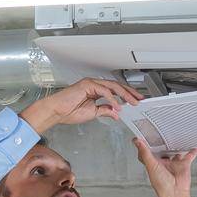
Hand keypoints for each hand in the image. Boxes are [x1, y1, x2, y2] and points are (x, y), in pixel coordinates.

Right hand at [19, 78, 141, 133]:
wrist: (56, 111)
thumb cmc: (68, 111)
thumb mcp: (92, 113)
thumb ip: (105, 111)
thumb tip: (116, 113)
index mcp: (96, 90)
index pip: (115, 91)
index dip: (127, 95)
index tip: (136, 101)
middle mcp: (94, 85)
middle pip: (117, 86)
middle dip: (130, 93)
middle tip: (139, 100)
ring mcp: (91, 83)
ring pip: (113, 86)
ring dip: (124, 94)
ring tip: (132, 102)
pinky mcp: (87, 84)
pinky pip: (104, 91)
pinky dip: (112, 99)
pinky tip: (116, 106)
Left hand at [134, 138, 196, 196]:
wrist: (175, 192)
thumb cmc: (161, 184)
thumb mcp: (151, 165)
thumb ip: (145, 152)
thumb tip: (136, 141)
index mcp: (153, 164)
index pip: (147, 154)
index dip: (144, 147)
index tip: (141, 138)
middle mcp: (163, 164)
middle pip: (162, 152)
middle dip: (161, 145)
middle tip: (159, 136)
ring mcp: (173, 165)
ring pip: (176, 154)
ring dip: (177, 148)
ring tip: (177, 139)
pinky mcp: (183, 166)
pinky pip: (189, 157)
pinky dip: (192, 152)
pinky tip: (194, 148)